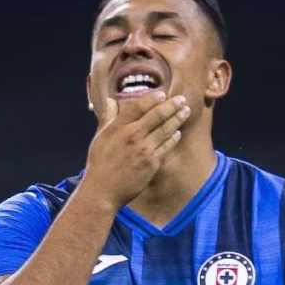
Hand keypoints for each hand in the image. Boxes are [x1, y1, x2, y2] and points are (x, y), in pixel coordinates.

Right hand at [81, 91, 190, 210]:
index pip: (139, 106)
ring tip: (186, 111)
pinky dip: (173, 138)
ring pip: (166, 130)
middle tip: (182, 99)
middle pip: (157, 115)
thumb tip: (111, 101)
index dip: (153, 98)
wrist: (103, 191)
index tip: (163, 93)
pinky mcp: (152, 163)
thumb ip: (107, 117)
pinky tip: (178, 133)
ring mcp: (144, 149)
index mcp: (118, 127)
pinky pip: (166, 147)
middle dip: (172, 105)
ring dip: (177, 119)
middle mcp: (133, 135)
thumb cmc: (99, 164)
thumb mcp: (99, 137)